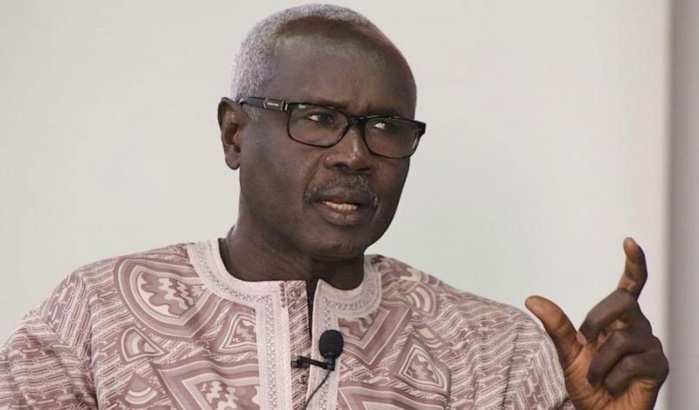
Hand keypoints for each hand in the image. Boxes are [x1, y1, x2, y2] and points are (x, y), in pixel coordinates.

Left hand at [525, 238, 668, 408]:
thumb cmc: (587, 382)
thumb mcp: (566, 352)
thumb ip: (554, 324)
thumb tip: (531, 299)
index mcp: (616, 318)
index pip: (629, 285)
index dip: (633, 263)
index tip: (629, 242)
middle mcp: (636, 325)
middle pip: (622, 301)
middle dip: (596, 319)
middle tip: (585, 343)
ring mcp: (649, 344)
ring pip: (621, 338)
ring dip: (599, 363)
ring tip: (598, 378)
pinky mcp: (658, 365)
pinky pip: (632, 363)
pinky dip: (613, 377)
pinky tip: (613, 385)